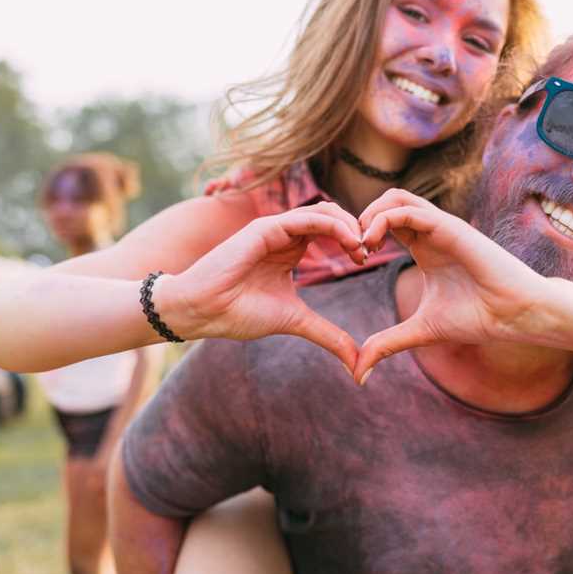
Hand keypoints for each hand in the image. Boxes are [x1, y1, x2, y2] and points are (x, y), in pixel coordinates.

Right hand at [156, 203, 366, 370]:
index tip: (366, 261)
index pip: (331, 231)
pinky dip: (333, 225)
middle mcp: (284, 234)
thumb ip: (328, 335)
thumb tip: (357, 361)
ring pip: (323, 212)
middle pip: (332, 216)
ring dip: (349, 225)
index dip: (352, 241)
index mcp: (290, 249)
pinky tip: (349, 241)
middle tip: (369, 252)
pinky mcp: (265, 228)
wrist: (203, 311)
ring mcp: (274, 229)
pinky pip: (307, 218)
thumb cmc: (239, 312)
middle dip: (356, 230)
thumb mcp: (295, 321)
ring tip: (361, 247)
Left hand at [352, 189, 551, 382]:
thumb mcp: (421, 330)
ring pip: (395, 197)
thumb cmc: (478, 317)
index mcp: (423, 247)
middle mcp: (431, 231)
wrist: (515, 315)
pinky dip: (382, 220)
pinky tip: (372, 245)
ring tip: (360, 245)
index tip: (352, 262)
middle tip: (351, 250)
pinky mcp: (450, 227)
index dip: (361, 235)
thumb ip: (387, 344)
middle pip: (386, 201)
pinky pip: (408, 210)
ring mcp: (441, 226)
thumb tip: (358, 371)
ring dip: (368, 215)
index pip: (384, 221)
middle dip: (359, 219)